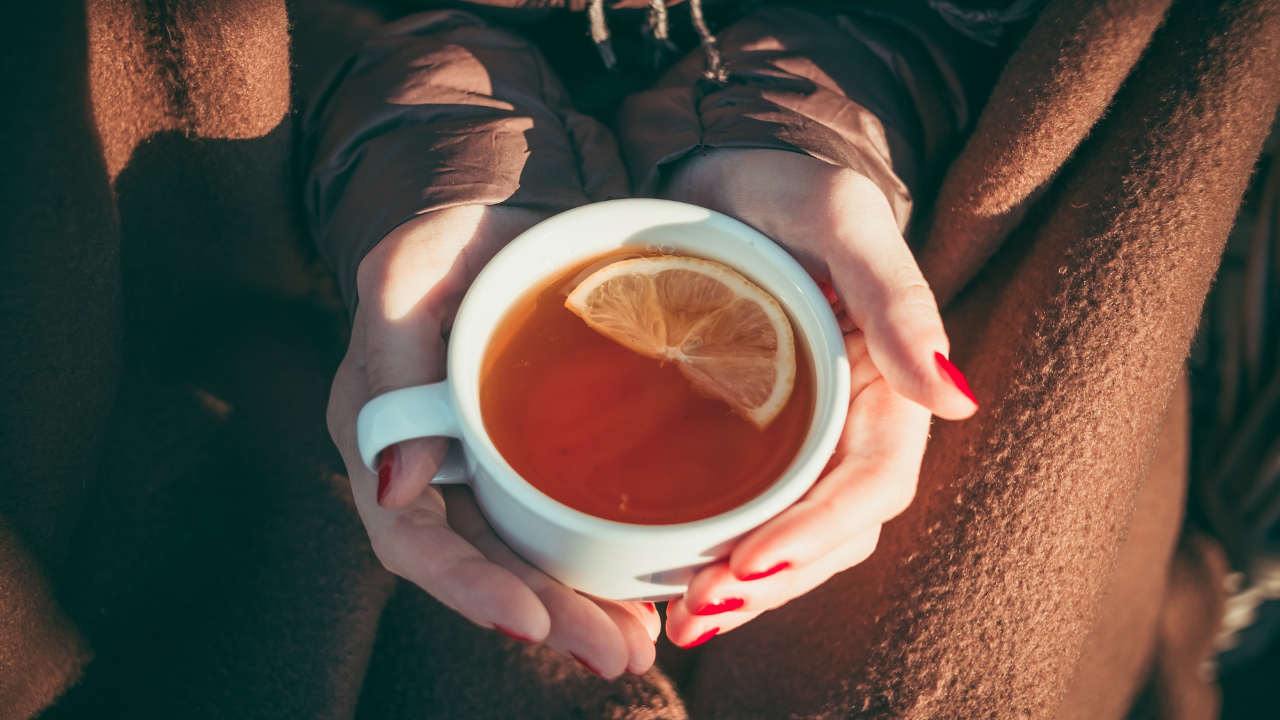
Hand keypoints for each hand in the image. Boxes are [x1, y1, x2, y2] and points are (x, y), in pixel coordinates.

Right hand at [326, 205, 660, 677]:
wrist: (502, 208)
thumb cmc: (445, 236)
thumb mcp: (407, 276)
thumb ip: (391, 360)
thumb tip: (392, 482)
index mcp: (382, 432)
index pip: (412, 536)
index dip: (468, 585)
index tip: (531, 618)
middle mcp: (429, 465)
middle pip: (481, 564)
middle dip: (545, 615)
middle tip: (614, 649)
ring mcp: (483, 463)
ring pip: (526, 556)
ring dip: (579, 606)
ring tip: (637, 641)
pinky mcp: (532, 453)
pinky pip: (559, 520)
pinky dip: (599, 560)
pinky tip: (644, 589)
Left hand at [658, 149, 977, 646]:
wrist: (725, 176)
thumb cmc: (788, 186)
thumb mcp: (841, 219)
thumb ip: (896, 297)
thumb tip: (959, 403)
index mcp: (888, 380)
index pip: (871, 481)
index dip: (818, 532)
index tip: (749, 564)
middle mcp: (855, 418)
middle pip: (836, 529)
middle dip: (777, 580)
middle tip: (699, 613)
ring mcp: (808, 432)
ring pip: (799, 534)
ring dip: (752, 588)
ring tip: (687, 620)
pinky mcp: (760, 436)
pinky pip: (757, 509)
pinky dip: (727, 553)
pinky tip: (681, 580)